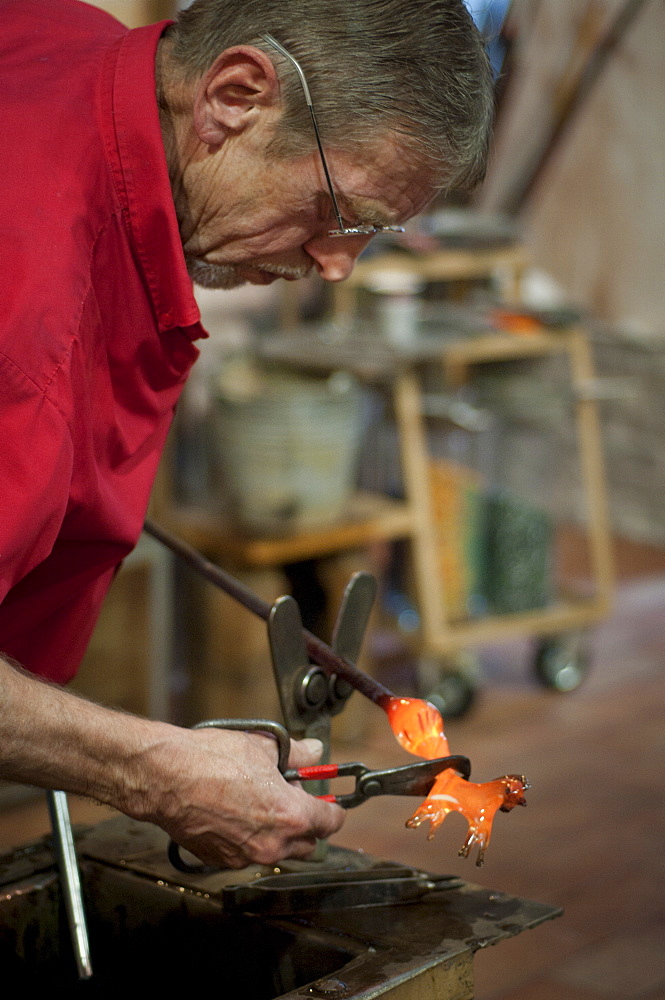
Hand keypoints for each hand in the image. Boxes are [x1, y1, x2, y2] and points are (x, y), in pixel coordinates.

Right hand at [136, 726, 344, 869]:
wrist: (166, 777)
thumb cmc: (211, 760)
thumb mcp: (263, 747)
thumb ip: (297, 754)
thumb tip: (315, 752)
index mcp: (290, 816)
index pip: (331, 823)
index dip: (332, 809)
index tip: (328, 802)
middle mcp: (272, 844)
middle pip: (308, 844)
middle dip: (306, 824)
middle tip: (292, 799)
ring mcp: (246, 857)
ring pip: (277, 851)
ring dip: (277, 833)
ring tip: (259, 803)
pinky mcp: (222, 861)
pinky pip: (248, 854)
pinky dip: (249, 839)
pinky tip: (236, 814)